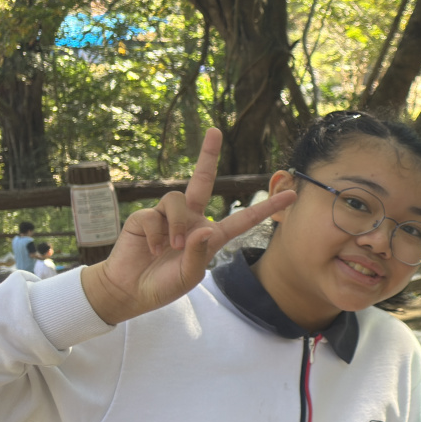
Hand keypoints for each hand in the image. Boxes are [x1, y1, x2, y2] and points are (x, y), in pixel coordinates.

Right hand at [81, 129, 297, 326]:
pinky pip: (154, 214)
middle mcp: (191, 220)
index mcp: (211, 236)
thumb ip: (198, 254)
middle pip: (202, 181)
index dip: (266, 207)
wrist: (129, 291)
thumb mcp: (188, 277)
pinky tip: (151, 249)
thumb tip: (204, 229)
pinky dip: (155, 233)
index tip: (291, 194)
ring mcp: (168, 216)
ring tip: (168, 247)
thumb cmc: (163, 285)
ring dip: (175, 225)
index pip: (243, 219)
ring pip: (178, 199)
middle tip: (215, 130)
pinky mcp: (145, 216)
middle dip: (208, 156)